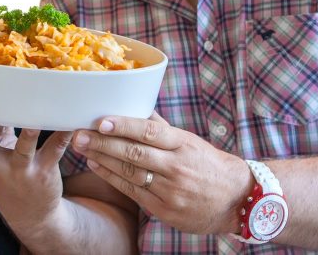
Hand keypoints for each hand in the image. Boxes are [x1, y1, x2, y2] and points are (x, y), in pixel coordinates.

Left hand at [72, 112, 249, 234]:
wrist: (238, 201)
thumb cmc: (210, 165)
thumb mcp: (190, 142)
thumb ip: (162, 128)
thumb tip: (137, 107)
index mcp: (184, 144)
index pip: (150, 132)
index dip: (124, 125)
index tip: (100, 120)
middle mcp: (177, 167)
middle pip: (134, 153)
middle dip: (103, 143)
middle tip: (79, 133)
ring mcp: (171, 190)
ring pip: (130, 172)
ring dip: (102, 159)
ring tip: (82, 147)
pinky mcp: (165, 210)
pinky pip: (133, 192)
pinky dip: (112, 178)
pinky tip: (96, 166)